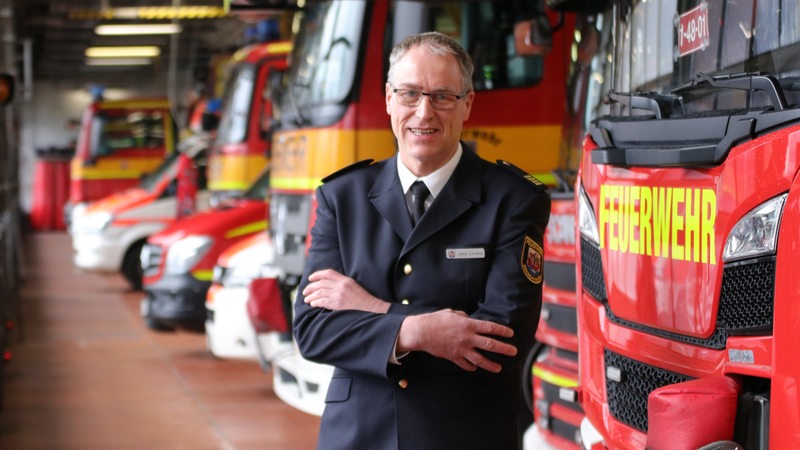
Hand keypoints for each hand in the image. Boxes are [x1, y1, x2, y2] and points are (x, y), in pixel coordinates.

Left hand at [302, 269, 389, 313]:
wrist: (370, 307)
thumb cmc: (361, 297)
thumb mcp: (352, 285)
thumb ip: (341, 282)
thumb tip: (326, 283)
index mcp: (345, 279)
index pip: (328, 273)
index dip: (317, 274)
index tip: (310, 278)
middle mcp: (341, 285)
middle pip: (321, 283)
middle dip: (310, 287)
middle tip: (305, 292)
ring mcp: (339, 294)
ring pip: (320, 293)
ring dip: (311, 296)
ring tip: (307, 299)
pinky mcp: (338, 304)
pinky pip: (322, 301)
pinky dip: (316, 302)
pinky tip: (313, 304)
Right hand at [396, 309, 516, 372]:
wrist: (421, 332)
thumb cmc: (436, 320)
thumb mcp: (452, 313)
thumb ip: (464, 316)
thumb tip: (470, 319)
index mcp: (468, 325)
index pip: (490, 328)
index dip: (502, 331)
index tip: (511, 334)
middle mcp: (468, 338)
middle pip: (490, 345)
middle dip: (504, 349)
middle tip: (514, 352)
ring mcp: (461, 349)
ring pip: (480, 359)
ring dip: (491, 365)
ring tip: (499, 368)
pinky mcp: (454, 357)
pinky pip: (465, 364)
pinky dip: (471, 367)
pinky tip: (475, 368)